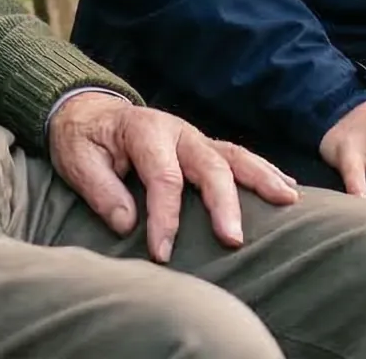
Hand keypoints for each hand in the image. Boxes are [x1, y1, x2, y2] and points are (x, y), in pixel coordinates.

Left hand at [47, 92, 300, 262]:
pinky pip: (239, 157)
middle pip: (209, 165)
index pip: (163, 177)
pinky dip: (265, 171)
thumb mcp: (77, 161)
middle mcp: (177, 131)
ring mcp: (195, 137)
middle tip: (233, 240)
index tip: (161, 253)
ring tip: (288, 201)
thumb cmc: (84, 140)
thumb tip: (127, 223)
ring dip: (262, 178)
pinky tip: (288, 188)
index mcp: (145, 131)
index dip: (165, 217)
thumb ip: (101, 190)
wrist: (88, 112)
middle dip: (223, 203)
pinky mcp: (204, 147)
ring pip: (235, 156)